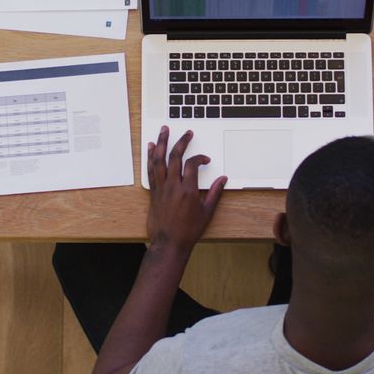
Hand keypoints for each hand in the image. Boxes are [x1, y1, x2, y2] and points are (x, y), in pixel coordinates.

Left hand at [146, 126, 226, 254]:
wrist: (169, 243)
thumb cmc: (189, 230)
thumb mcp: (207, 212)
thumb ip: (215, 193)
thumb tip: (223, 179)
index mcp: (188, 190)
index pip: (192, 164)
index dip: (200, 158)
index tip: (205, 159)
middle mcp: (173, 186)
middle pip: (175, 157)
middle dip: (182, 142)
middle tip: (187, 133)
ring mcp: (161, 188)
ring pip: (159, 160)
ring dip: (161, 143)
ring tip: (163, 130)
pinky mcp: (154, 192)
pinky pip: (151, 170)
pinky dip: (150, 158)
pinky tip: (151, 148)